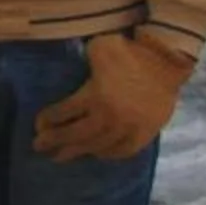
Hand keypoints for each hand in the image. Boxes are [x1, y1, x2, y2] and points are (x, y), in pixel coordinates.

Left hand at [34, 31, 191, 161]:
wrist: (168, 60)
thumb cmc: (129, 51)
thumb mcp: (98, 48)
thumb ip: (81, 60)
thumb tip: (67, 62)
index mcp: (95, 96)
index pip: (64, 113)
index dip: (47, 120)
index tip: (38, 125)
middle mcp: (110, 116)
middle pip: (76, 135)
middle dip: (55, 141)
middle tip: (39, 147)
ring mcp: (129, 127)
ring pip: (98, 146)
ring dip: (78, 152)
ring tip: (61, 156)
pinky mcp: (147, 132)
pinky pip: (124, 150)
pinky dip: (108, 154)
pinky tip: (97, 154)